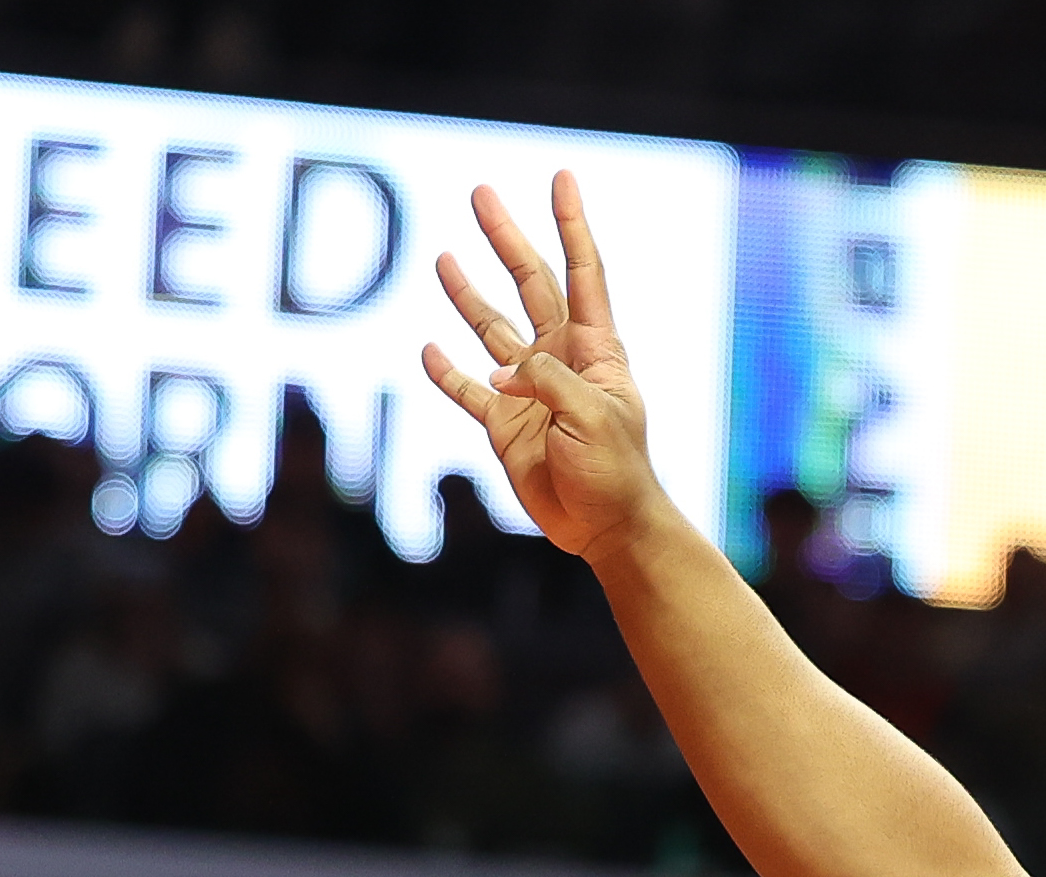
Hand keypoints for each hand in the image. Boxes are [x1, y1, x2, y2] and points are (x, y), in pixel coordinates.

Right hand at [425, 172, 662, 562]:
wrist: (605, 529)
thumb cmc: (616, 472)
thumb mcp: (592, 418)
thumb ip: (547, 381)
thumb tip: (501, 368)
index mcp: (593, 350)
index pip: (581, 274)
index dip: (571, 225)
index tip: (562, 178)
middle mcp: (559, 360)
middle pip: (529, 285)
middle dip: (506, 240)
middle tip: (482, 194)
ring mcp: (529, 391)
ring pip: (492, 330)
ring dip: (468, 295)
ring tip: (444, 258)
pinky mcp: (505, 427)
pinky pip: (468, 391)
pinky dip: (448, 373)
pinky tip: (429, 350)